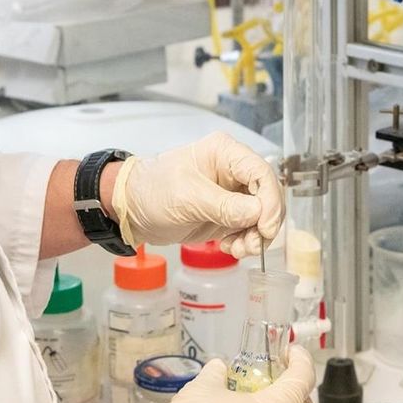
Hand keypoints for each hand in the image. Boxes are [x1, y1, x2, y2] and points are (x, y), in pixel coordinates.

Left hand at [110, 132, 282, 256]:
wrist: (132, 210)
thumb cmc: (152, 191)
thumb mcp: (187, 198)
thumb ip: (225, 206)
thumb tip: (258, 213)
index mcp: (225, 153)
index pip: (261, 171)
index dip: (270, 200)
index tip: (266, 226)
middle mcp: (233, 170)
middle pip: (267, 195)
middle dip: (264, 223)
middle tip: (252, 244)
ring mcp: (232, 193)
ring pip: (261, 215)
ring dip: (255, 236)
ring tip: (237, 249)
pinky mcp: (228, 213)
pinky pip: (249, 228)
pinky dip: (245, 241)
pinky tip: (229, 247)